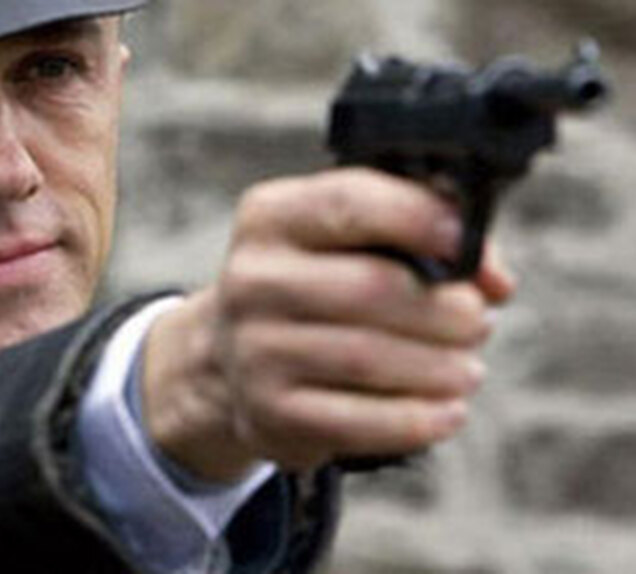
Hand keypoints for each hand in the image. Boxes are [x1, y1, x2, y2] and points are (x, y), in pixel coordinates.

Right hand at [141, 168, 514, 481]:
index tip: (467, 245)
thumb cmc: (313, 290)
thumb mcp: (343, 243)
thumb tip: (492, 280)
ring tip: (467, 369)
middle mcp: (252, 279)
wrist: (231, 360)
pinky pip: (358, 420)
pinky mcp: (268, 412)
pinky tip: (447, 411)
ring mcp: (253, 349)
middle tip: (478, 323)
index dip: (420, 218)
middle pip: (371, 288)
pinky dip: (418, 418)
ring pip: (369, 357)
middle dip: (446, 309)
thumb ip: (417, 237)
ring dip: (440, 367)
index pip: (349, 202)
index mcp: (271, 218)